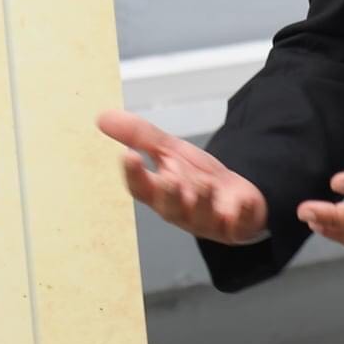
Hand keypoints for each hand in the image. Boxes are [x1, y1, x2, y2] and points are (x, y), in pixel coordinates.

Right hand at [97, 108, 268, 245]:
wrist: (237, 196)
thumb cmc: (197, 178)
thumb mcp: (170, 152)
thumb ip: (140, 136)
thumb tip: (102, 117)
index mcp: (161, 193)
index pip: (141, 189)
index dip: (134, 175)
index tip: (128, 156)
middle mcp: (182, 211)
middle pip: (170, 208)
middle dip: (170, 194)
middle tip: (169, 179)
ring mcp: (209, 221)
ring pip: (201, 217)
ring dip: (203, 200)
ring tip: (205, 184)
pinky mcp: (236, 226)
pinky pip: (237, 225)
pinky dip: (239, 215)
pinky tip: (241, 204)